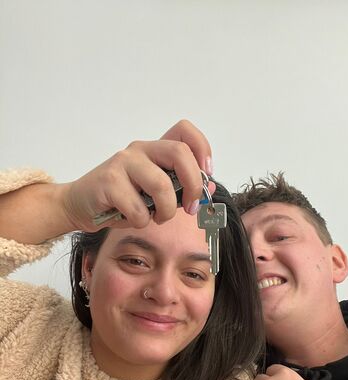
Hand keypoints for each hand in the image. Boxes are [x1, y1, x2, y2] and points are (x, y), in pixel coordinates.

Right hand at [63, 120, 213, 231]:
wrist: (79, 205)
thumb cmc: (120, 200)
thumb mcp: (155, 195)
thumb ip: (180, 189)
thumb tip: (210, 189)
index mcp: (155, 150)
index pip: (185, 132)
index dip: (203, 150)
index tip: (207, 174)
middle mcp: (140, 149)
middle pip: (180, 153)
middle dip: (193, 185)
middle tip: (189, 207)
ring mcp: (124, 163)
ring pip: (162, 185)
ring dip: (166, 211)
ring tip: (156, 218)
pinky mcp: (109, 181)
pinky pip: (139, 209)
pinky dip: (140, 222)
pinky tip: (130, 219)